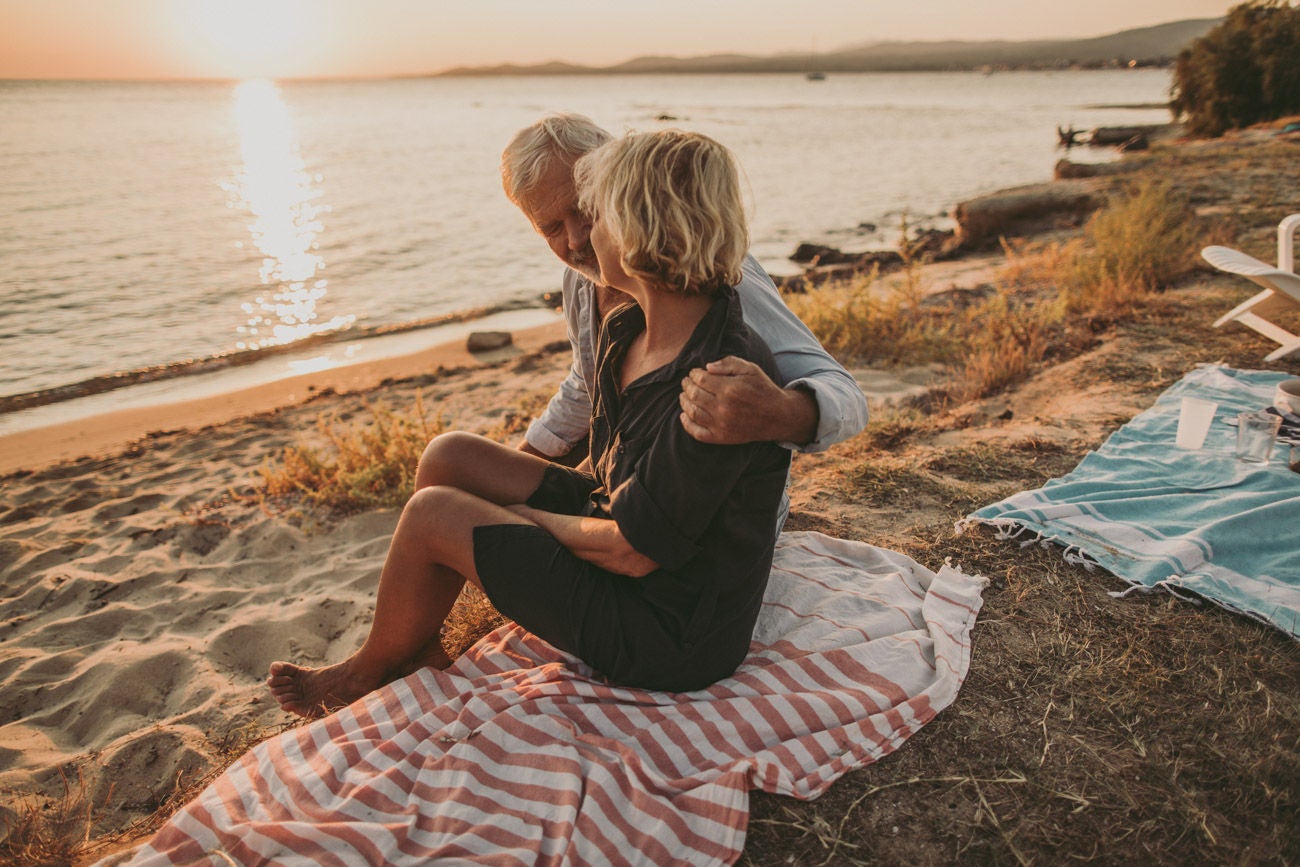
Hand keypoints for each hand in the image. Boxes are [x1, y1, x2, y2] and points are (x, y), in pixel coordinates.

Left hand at [679, 356, 818, 444]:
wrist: (777, 416)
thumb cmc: (762, 389)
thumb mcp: (750, 369)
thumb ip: (729, 363)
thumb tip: (707, 367)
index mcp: (730, 389)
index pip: (700, 379)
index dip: (693, 374)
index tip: (694, 372)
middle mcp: (724, 407)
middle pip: (694, 394)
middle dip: (687, 385)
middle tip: (686, 382)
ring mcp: (721, 424)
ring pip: (692, 412)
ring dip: (683, 402)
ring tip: (684, 395)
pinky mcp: (721, 437)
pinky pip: (697, 432)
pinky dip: (686, 424)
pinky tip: (684, 415)